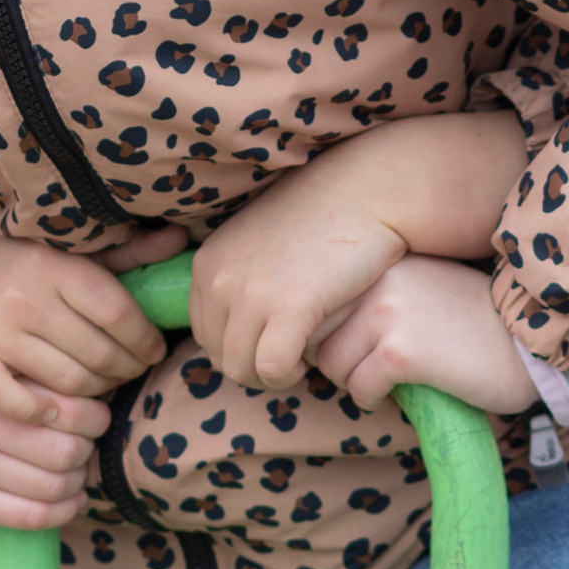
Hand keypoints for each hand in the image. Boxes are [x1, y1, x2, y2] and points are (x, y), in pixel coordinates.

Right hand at [0, 148, 180, 415]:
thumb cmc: (31, 264)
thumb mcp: (77, 253)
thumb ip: (130, 254)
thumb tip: (182, 238)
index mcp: (54, 267)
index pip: (119, 315)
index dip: (146, 340)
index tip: (153, 350)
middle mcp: (21, 297)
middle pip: (98, 354)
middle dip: (126, 369)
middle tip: (131, 372)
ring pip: (67, 382)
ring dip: (96, 393)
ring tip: (103, 388)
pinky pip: (13, 401)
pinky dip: (43, 412)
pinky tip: (60, 411)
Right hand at [0, 379, 104, 530]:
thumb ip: (42, 386)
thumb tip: (107, 394)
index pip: (65, 406)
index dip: (95, 419)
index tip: (97, 423)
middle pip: (64, 450)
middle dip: (85, 456)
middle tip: (83, 453)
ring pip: (51, 486)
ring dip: (76, 486)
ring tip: (75, 478)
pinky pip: (31, 515)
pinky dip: (63, 513)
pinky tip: (70, 503)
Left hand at [190, 112, 529, 392]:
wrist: (365, 192)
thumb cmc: (322, 218)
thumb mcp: (259, 241)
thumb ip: (239, 275)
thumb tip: (235, 315)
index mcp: (207, 263)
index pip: (203, 334)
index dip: (237, 347)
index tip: (270, 342)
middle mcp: (219, 279)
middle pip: (220, 356)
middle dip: (253, 367)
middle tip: (289, 358)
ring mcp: (250, 293)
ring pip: (241, 370)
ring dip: (271, 376)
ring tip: (300, 362)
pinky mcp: (288, 308)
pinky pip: (272, 369)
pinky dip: (287, 375)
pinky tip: (309, 362)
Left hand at [313, 256, 542, 419]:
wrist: (529, 345)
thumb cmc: (476, 327)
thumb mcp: (422, 291)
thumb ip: (377, 299)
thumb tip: (317, 337)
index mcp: (385, 266)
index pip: (322, 308)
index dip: (334, 338)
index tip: (361, 351)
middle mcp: (381, 282)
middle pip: (320, 340)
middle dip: (344, 365)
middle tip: (380, 372)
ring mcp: (388, 314)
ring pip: (333, 367)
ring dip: (359, 384)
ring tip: (395, 383)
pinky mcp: (400, 352)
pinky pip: (360, 389)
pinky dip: (377, 402)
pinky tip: (406, 395)